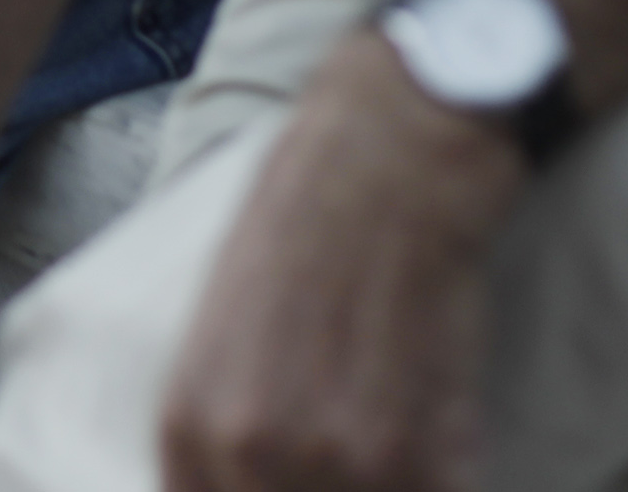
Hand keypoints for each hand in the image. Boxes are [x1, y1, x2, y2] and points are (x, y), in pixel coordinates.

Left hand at [159, 35, 520, 491]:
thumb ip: (220, 424)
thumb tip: (241, 480)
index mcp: (188, 424)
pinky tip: (437, 444)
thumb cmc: (298, 232)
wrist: (383, 168)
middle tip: (354, 454)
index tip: (291, 480)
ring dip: (386, 486)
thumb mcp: (215, 330)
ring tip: (391, 438)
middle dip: (325, 491)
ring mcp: (332, 462)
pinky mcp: (415, 458)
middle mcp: (247, 452)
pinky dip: (439, 484)